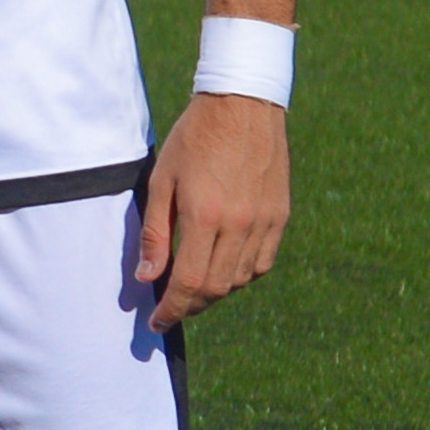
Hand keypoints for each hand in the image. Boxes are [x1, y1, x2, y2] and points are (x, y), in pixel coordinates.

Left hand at [136, 91, 289, 330]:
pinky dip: (242, 275)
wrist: (243, 107)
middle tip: (170, 310)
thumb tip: (148, 277)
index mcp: (205, 217)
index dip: (172, 309)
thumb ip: (156, 233)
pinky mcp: (281, 215)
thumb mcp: (160, 181)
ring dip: (216, 292)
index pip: (189, 283)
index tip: (157, 323)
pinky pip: (263, 261)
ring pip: (242, 279)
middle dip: (190, 306)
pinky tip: (223, 270)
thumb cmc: (193, 140)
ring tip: (192, 291)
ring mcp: (266, 221)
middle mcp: (241, 225)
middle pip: (217, 288)